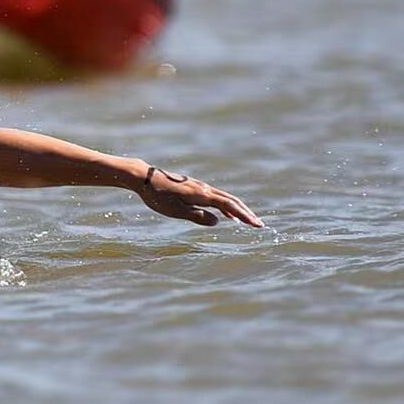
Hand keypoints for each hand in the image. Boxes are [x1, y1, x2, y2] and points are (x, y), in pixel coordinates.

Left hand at [138, 165, 262, 226]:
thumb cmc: (158, 197)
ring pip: (224, 198)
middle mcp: (204, 188)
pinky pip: (216, 197)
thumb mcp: (176, 211)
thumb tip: (218, 222)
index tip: (257, 225)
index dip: (244, 216)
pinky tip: (227, 215)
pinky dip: (226, 206)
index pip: (229, 206)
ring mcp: (200, 187)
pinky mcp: (194, 187)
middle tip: (258, 225)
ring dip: (238, 209)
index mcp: (202, 195)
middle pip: (231, 200)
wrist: (144, 178)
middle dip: (246, 213)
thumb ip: (197, 217)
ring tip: (247, 221)